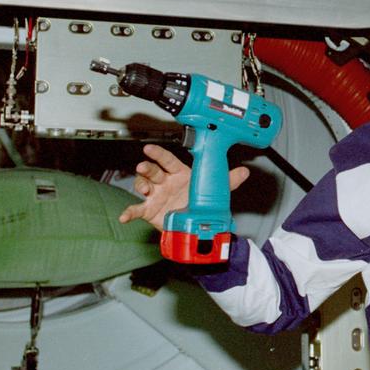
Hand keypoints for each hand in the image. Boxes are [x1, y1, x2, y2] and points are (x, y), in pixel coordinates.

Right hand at [119, 143, 250, 230]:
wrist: (190, 221)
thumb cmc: (196, 199)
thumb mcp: (212, 190)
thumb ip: (227, 180)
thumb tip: (244, 172)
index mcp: (179, 173)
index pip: (168, 160)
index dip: (158, 154)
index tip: (149, 148)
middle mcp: (165, 181)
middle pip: (153, 170)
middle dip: (147, 167)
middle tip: (144, 165)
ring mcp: (156, 195)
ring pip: (143, 185)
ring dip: (141, 184)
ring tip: (145, 189)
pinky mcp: (150, 210)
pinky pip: (137, 209)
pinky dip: (130, 212)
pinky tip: (125, 216)